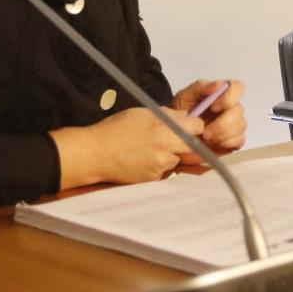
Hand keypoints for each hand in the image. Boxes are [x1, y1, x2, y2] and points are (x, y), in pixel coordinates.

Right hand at [52, 106, 204, 187]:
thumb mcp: (142, 113)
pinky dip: (160, 165)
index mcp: (164, 128)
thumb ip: (167, 114)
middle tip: (174, 138)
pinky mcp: (153, 178)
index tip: (188, 125)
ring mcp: (160, 165)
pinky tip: (145, 159)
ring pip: (178, 159)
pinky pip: (165, 171)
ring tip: (152, 149)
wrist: (96, 153)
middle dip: (186, 141)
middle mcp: (165, 148)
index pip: (196, 127)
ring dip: (172, 154)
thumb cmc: (116, 129)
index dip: (193, 125)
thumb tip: (185, 115)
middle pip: (192, 146)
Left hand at [172, 79, 246, 164]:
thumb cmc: (180, 112)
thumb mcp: (184, 97)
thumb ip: (200, 87)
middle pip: (238, 110)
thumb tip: (218, 84)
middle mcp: (231, 107)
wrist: (175, 134)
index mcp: (221, 94)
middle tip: (205, 132)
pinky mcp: (234, 140)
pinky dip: (226, 143)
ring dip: (221, 134)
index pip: (237, 87)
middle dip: (222, 123)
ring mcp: (234, 124)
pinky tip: (213, 143)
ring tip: (205, 138)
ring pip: (239, 126)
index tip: (213, 107)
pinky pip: (239, 140)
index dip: (229, 97)